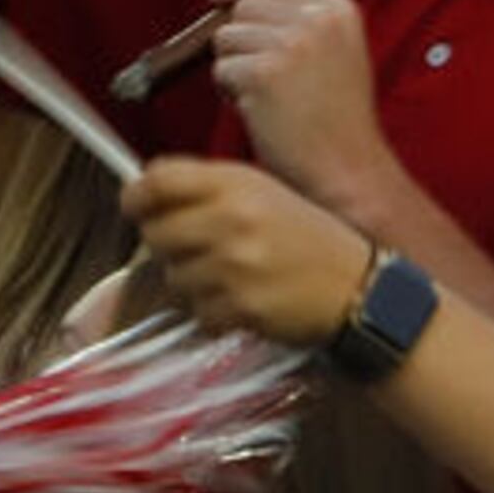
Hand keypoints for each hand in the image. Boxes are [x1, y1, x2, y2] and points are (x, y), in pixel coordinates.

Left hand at [119, 156, 372, 348]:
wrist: (359, 289)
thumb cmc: (307, 239)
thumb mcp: (263, 192)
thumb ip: (207, 187)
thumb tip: (146, 190)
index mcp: (235, 183)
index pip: (158, 181)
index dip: (135, 196)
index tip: (134, 206)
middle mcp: (230, 219)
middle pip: (155, 232)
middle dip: (165, 243)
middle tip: (191, 248)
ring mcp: (234, 265)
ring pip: (172, 276)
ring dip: (190, 281)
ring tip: (227, 276)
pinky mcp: (240, 306)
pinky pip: (197, 310)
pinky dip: (212, 311)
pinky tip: (240, 301)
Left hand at [204, 0, 399, 215]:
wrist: (348, 171)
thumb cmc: (336, 123)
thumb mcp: (336, 55)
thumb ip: (300, 24)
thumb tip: (236, 3)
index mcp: (338, 12)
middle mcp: (317, 21)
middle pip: (243, 9)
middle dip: (239, 40)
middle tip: (262, 79)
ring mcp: (291, 44)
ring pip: (226, 38)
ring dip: (234, 68)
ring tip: (267, 98)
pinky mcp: (264, 72)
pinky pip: (221, 70)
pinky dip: (230, 92)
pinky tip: (260, 112)